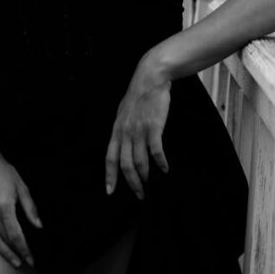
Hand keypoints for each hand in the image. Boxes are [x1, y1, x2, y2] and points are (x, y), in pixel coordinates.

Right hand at [0, 149, 42, 268]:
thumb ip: (30, 207)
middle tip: (25, 264)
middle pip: (5, 239)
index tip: (32, 260)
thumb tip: (39, 226)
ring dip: (2, 253)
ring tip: (12, 262)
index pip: (17, 235)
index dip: (25, 249)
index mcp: (5, 207)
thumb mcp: (21, 186)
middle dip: (16, 253)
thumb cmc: (3, 172)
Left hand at [105, 59, 171, 200]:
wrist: (150, 78)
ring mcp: (139, 130)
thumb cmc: (139, 95)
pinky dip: (160, 162)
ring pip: (140, 161)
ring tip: (149, 184)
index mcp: (117, 129)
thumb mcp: (124, 112)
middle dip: (131, 182)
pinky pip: (155, 151)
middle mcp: (125, 132)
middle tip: (139, 194)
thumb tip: (121, 142)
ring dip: (144, 176)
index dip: (110, 175)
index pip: (110, 157)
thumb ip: (122, 128)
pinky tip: (164, 169)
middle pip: (125, 164)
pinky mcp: (153, 127)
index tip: (110, 191)